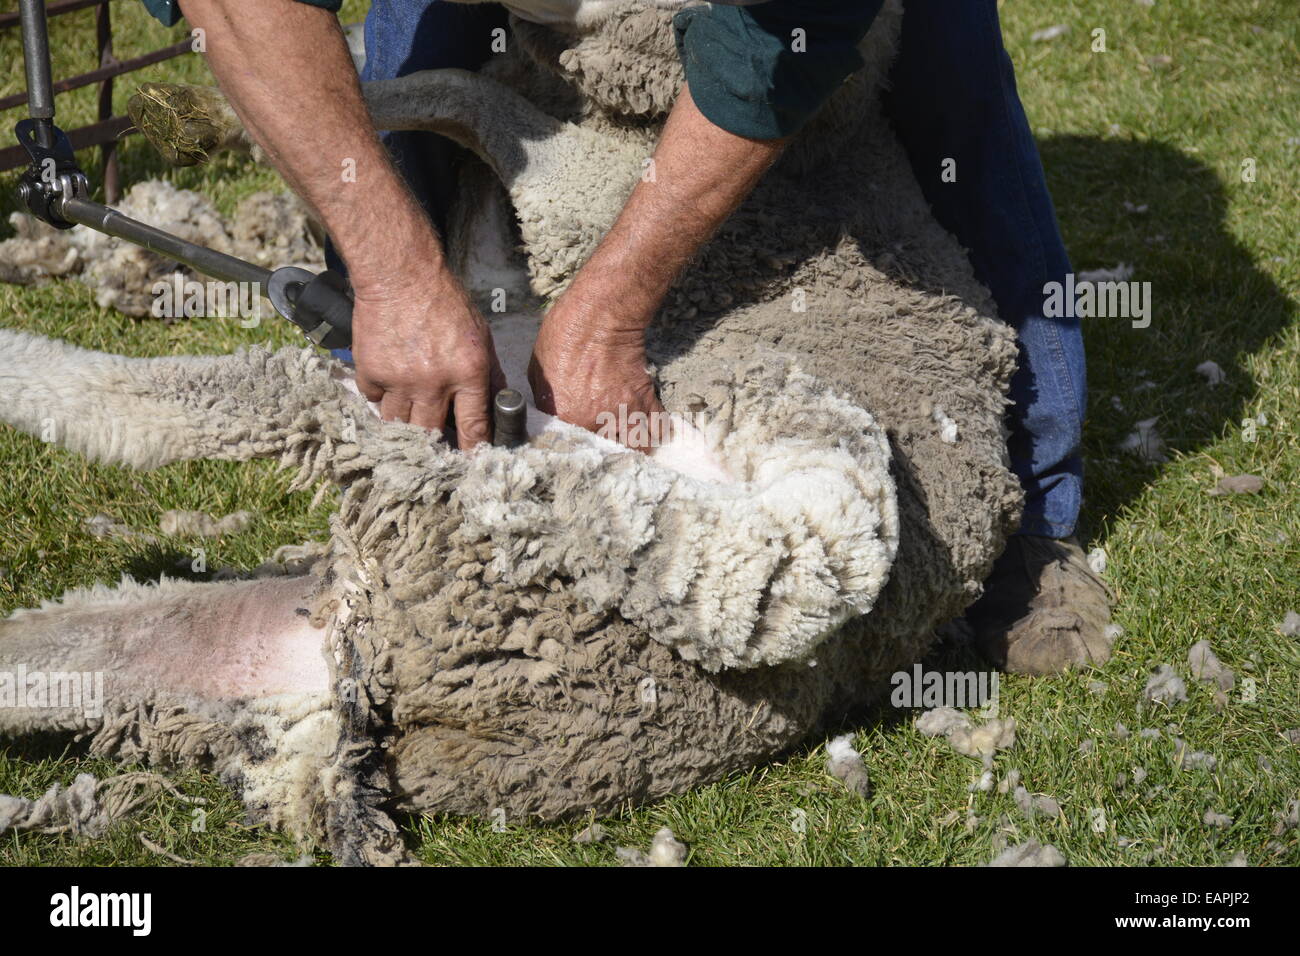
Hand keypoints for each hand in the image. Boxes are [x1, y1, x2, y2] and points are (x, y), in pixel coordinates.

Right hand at [350, 271, 504, 449]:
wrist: (400, 275)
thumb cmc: (445, 301)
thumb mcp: (480, 335)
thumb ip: (489, 373)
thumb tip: (499, 405)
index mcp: (468, 372)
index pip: (473, 428)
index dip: (472, 452)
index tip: (469, 464)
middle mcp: (434, 381)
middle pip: (431, 434)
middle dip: (433, 446)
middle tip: (434, 450)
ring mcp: (399, 379)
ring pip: (398, 425)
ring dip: (404, 426)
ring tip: (409, 419)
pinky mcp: (371, 371)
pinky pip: (374, 401)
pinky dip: (381, 398)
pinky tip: (389, 384)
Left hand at [528, 300, 666, 451]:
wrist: (601, 315)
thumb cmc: (565, 335)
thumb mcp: (539, 371)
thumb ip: (546, 401)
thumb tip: (550, 413)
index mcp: (564, 415)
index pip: (568, 448)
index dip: (574, 449)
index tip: (578, 447)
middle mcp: (595, 422)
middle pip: (603, 453)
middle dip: (604, 452)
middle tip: (603, 447)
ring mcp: (623, 413)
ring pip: (636, 448)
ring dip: (633, 448)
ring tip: (628, 445)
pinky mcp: (645, 401)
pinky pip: (657, 428)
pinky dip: (655, 432)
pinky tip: (649, 431)